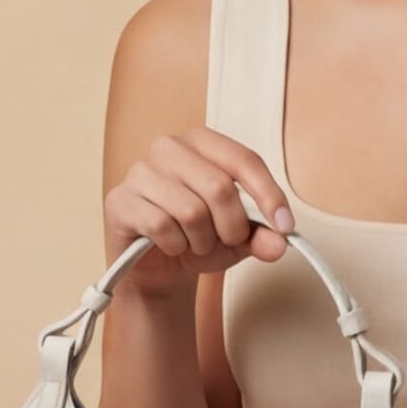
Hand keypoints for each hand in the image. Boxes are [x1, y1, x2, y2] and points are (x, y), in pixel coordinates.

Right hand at [104, 127, 293, 298]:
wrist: (156, 265)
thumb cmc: (197, 237)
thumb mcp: (238, 239)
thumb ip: (261, 236)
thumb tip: (279, 242)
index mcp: (203, 142)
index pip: (244, 160)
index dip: (269, 194)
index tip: (285, 226)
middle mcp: (169, 147)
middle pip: (220, 187)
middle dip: (232, 227)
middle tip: (227, 241)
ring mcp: (140, 171)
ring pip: (191, 211)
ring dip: (201, 240)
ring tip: (195, 243)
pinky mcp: (121, 200)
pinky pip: (162, 226)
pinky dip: (175, 245)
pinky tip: (170, 245)